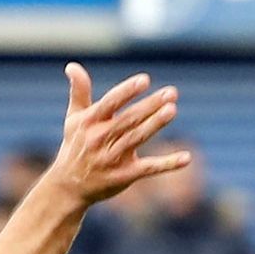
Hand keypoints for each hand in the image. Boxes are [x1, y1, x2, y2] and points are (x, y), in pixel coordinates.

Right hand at [51, 65, 187, 209]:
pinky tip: (186, 158)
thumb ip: (79, 91)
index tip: (145, 80)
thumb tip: (72, 66)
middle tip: (171, 92)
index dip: (127, 92)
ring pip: (137, 139)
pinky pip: (148, 169)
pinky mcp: (124, 176)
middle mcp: (100, 140)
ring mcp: (112, 159)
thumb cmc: (75, 146)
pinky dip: (167, 164)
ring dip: (155, 125)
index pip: (110, 104)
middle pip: (128, 120)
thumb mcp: (73, 119)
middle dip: (149, 106)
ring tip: (172, 110)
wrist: (68, 188)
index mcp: (89, 123)